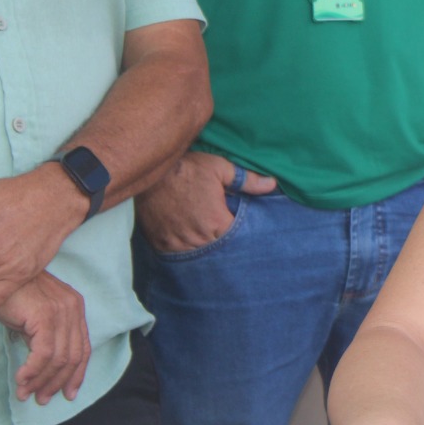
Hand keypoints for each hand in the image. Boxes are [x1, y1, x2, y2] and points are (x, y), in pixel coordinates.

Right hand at [0, 270, 90, 404]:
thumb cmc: (11, 296)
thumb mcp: (34, 320)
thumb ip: (45, 340)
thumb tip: (46, 375)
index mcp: (75, 308)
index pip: (82, 349)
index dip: (76, 375)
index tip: (67, 395)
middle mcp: (73, 308)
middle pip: (73, 357)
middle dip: (57, 383)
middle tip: (40, 400)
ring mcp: (62, 311)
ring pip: (59, 359)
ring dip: (41, 381)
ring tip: (24, 393)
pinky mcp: (46, 315)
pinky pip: (45, 353)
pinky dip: (33, 371)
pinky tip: (21, 380)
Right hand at [135, 151, 278, 254]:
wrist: (151, 173)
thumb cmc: (188, 168)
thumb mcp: (220, 168)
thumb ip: (247, 180)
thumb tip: (272, 184)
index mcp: (216, 222)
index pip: (237, 240)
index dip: (241, 236)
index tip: (242, 230)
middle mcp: (198, 238)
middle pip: (218, 250)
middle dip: (225, 244)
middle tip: (225, 237)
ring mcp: (177, 243)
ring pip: (198, 256)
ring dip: (205, 250)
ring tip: (207, 239)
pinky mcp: (161, 244)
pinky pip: (178, 256)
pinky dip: (185, 251)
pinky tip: (189, 242)